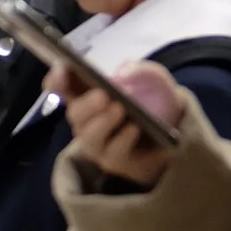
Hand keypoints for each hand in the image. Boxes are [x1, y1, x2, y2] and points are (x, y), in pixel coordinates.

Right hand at [51, 60, 182, 189]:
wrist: (174, 133)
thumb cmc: (153, 101)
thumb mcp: (152, 79)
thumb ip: (141, 71)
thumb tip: (123, 73)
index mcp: (86, 95)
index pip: (60, 87)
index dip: (56, 80)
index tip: (61, 69)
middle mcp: (86, 120)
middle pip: (75, 114)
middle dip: (87, 104)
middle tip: (103, 95)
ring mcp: (98, 143)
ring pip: (89, 137)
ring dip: (103, 122)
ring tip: (119, 109)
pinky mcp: (114, 161)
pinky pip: (112, 153)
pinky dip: (122, 139)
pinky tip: (133, 128)